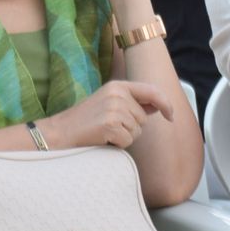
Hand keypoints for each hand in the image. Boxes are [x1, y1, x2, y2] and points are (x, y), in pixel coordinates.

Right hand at [42, 80, 173, 149]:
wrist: (59, 133)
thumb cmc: (84, 122)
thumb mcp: (109, 104)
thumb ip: (133, 103)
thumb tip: (158, 106)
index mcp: (117, 85)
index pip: (152, 91)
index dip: (165, 103)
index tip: (170, 116)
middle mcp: (117, 94)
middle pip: (144, 118)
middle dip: (132, 127)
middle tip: (109, 127)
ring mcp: (114, 109)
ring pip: (137, 131)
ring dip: (124, 137)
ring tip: (104, 133)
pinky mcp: (110, 125)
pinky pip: (128, 141)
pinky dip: (118, 145)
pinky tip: (103, 140)